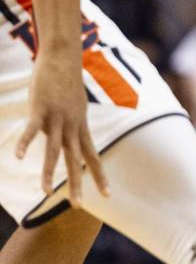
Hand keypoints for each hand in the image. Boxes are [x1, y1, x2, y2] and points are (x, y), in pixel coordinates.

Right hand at [16, 50, 108, 203]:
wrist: (63, 58)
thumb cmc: (66, 82)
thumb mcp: (73, 106)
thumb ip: (68, 124)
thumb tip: (62, 136)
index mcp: (80, 126)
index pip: (93, 156)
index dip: (100, 176)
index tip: (108, 195)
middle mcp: (72, 126)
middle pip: (76, 159)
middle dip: (77, 183)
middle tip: (78, 206)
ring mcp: (57, 118)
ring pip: (53, 150)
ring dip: (48, 171)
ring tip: (44, 191)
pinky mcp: (40, 110)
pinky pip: (32, 130)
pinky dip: (25, 143)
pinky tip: (19, 157)